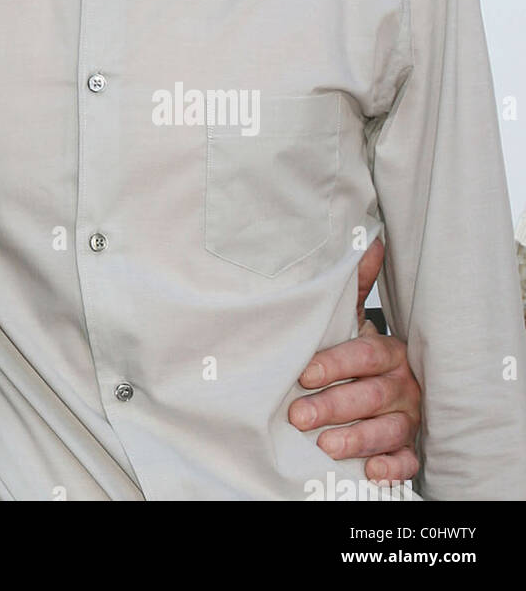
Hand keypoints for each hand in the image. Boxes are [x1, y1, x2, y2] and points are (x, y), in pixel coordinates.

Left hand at [288, 237, 420, 482]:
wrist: (396, 390)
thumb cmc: (365, 353)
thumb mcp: (358, 321)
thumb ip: (357, 286)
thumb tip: (369, 238)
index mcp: (388, 352)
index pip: (364, 355)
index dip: (335, 364)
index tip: (304, 374)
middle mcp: (403, 385)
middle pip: (371, 395)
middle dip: (334, 405)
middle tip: (299, 415)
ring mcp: (408, 418)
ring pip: (388, 430)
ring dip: (357, 438)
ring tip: (326, 446)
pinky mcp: (411, 448)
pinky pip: (407, 462)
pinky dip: (391, 468)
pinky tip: (371, 472)